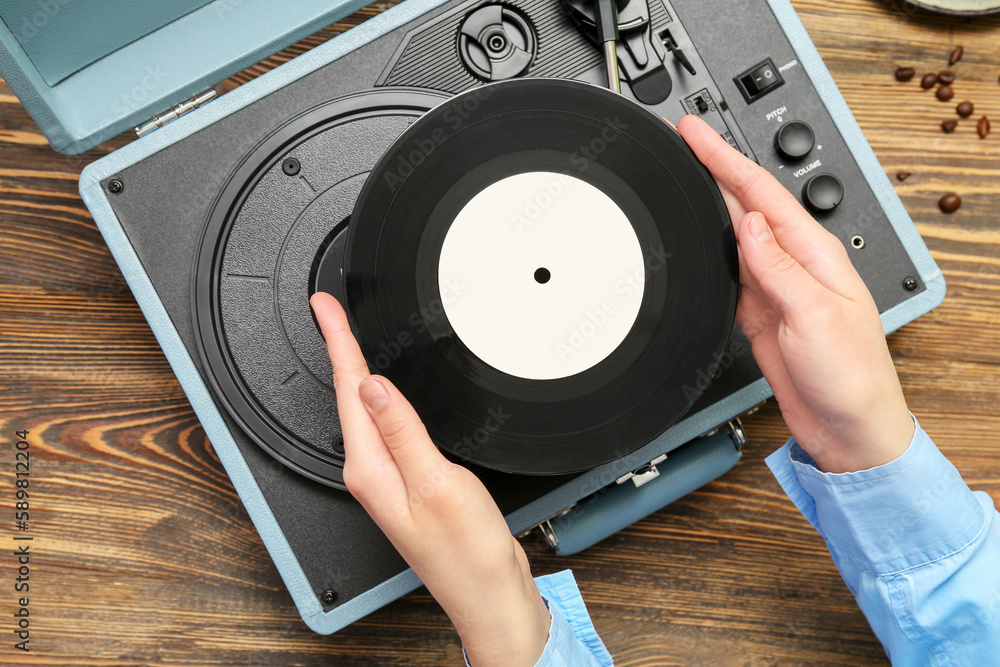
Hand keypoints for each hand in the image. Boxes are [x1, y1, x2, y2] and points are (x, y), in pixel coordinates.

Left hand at [310, 292, 549, 665]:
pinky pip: (388, 426)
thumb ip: (403, 432)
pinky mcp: (408, 480)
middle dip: (340, 347)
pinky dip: (384, 396)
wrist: (487, 591)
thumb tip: (374, 385)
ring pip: (367, 409)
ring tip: (349, 335)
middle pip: (350, 394)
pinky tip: (385, 388)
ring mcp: (389, 477)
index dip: (338, 342)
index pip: (349, 390)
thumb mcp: (436, 484)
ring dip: (356, 368)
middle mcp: (371, 472)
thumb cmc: (465, 551)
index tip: (325, 307)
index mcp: (370, 469)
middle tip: (329, 308)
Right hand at [677, 115, 913, 472]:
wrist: (846, 427)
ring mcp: (773, 286)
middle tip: (678, 143)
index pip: (761, 192)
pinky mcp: (758, 310)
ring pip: (731, 232)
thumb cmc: (851, 376)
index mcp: (814, 254)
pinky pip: (726, 269)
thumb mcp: (815, 316)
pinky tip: (694, 238)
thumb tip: (750, 220)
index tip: (693, 133)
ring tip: (677, 179)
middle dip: (711, 169)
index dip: (723, 158)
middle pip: (743, 203)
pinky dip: (705, 249)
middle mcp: (793, 263)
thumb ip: (779, 267)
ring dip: (705, 204)